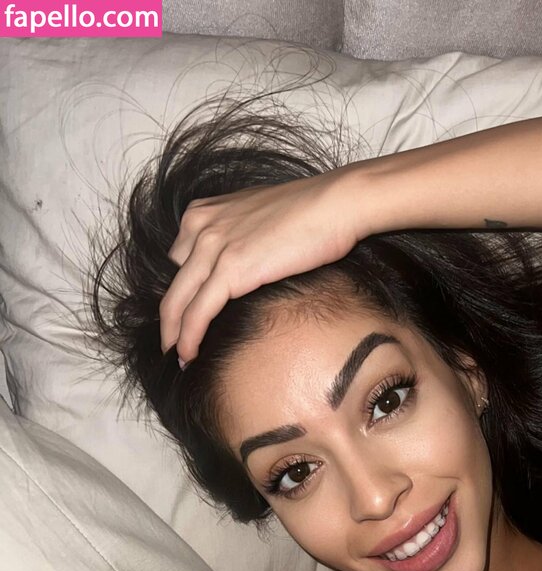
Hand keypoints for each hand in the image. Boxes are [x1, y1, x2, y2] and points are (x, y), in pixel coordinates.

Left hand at [159, 169, 363, 363]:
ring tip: (178, 358)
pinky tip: (189, 356)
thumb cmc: (310, 212)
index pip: (179, 262)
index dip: (182, 293)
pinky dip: (189, 337)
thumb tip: (245, 263)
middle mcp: (201, 226)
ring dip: (174, 335)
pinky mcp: (231, 270)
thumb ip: (239, 236)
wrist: (335, 205)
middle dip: (170, 319)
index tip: (187, 316)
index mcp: (204, 213)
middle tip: (171, 344)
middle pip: (173, 284)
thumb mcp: (258, 218)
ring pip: (178, 301)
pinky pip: (198, 312)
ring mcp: (213, 247)